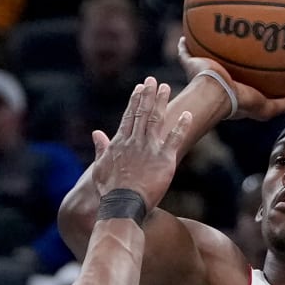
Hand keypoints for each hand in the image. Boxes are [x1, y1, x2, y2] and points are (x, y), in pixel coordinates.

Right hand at [88, 78, 193, 212]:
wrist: (122, 205)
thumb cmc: (109, 190)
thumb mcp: (99, 168)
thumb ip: (100, 148)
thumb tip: (96, 133)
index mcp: (120, 143)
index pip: (128, 116)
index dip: (135, 100)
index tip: (140, 88)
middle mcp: (135, 141)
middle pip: (142, 113)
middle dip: (148, 94)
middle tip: (153, 80)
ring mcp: (150, 149)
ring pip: (156, 119)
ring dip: (161, 102)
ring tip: (166, 87)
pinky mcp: (165, 159)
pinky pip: (175, 138)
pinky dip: (181, 126)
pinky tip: (188, 114)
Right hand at [174, 37, 284, 121]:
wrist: (216, 95)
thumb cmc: (240, 102)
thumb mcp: (268, 107)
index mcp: (234, 88)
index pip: (243, 76)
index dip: (248, 68)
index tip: (258, 57)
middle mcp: (218, 79)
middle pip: (224, 63)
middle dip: (228, 53)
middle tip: (237, 39)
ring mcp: (202, 71)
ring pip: (204, 55)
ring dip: (206, 45)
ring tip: (213, 28)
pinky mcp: (191, 64)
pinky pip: (185, 51)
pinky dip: (183, 45)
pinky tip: (185, 33)